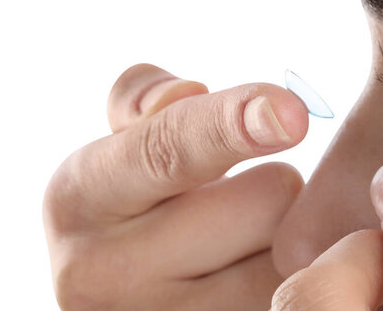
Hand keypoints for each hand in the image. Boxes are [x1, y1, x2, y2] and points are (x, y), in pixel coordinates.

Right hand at [43, 63, 308, 310]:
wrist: (124, 291)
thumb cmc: (134, 203)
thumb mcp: (120, 146)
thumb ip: (145, 100)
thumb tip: (188, 92)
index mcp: (81, 199)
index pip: (169, 151)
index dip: (233, 124)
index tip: (291, 113)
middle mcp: (108, 275)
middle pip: (265, 201)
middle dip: (269, 188)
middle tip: (235, 207)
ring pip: (292, 255)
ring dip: (285, 238)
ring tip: (240, 247)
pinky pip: (301, 297)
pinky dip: (298, 276)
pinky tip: (253, 275)